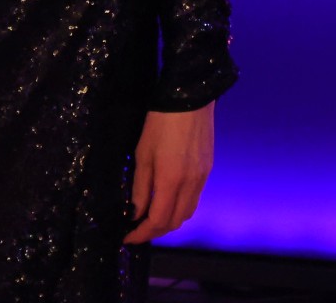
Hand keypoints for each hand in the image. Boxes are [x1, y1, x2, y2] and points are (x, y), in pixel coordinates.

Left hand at [124, 104, 212, 244]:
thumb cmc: (160, 122)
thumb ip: (140, 187)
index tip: (127, 237)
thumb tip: (136, 213)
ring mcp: (202, 177)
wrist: (190, 97)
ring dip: (169, 220)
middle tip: (137, 229)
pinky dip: (180, 206)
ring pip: (187, 212)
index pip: (158, 221)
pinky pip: (194, 198)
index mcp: (171, 180)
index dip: (142, 234)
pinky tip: (168, 198)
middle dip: (155, 231)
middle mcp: (191, 184)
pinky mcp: (208, 169)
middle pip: (175, 222)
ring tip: (151, 216)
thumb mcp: (142, 153)